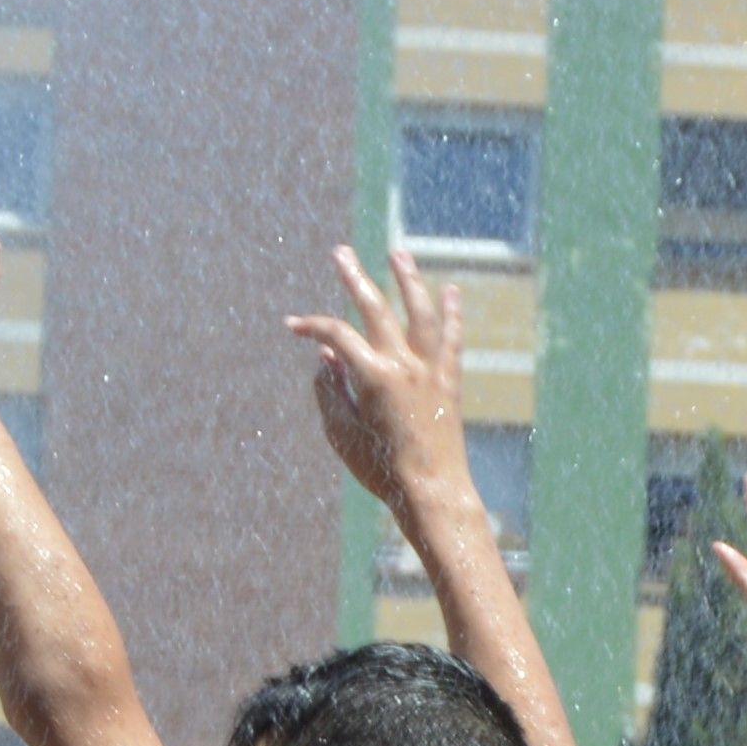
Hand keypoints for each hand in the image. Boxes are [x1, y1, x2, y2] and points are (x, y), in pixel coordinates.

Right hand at [285, 246, 470, 519]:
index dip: (312, 327)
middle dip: (355, 277)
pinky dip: (452, 314)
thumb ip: (330, 391)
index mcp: (373, 376)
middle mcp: (404, 365)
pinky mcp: (449, 382)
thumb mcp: (342, 433)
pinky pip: (452, 340)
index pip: (336, 336)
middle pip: (376, 308)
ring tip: (398, 252)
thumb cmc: (382, 470)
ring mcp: (430, 371)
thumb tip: (327, 358)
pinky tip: (451, 291)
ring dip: (408, 279)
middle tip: (341, 252)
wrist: (433, 493)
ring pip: (420, 312)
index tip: (293, 326)